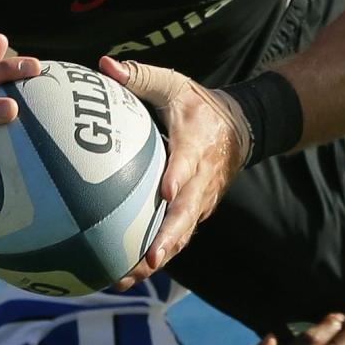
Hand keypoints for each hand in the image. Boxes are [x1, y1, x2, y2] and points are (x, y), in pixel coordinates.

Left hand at [97, 57, 250, 290]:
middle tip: (149, 260)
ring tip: (125, 279)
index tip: (166, 191)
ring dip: (157, 258)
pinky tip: (123, 275)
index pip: (188, 162)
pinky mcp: (195, 214)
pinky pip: (176, 238)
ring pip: (181, 235)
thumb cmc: (197, 105)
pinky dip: (155, 257)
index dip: (179, 177)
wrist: (241, 129)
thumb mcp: (174, 83)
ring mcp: (201, 201)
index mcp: (196, 145)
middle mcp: (202, 179)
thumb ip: (140, 76)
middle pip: (187, 214)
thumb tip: (103, 65)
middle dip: (168, 238)